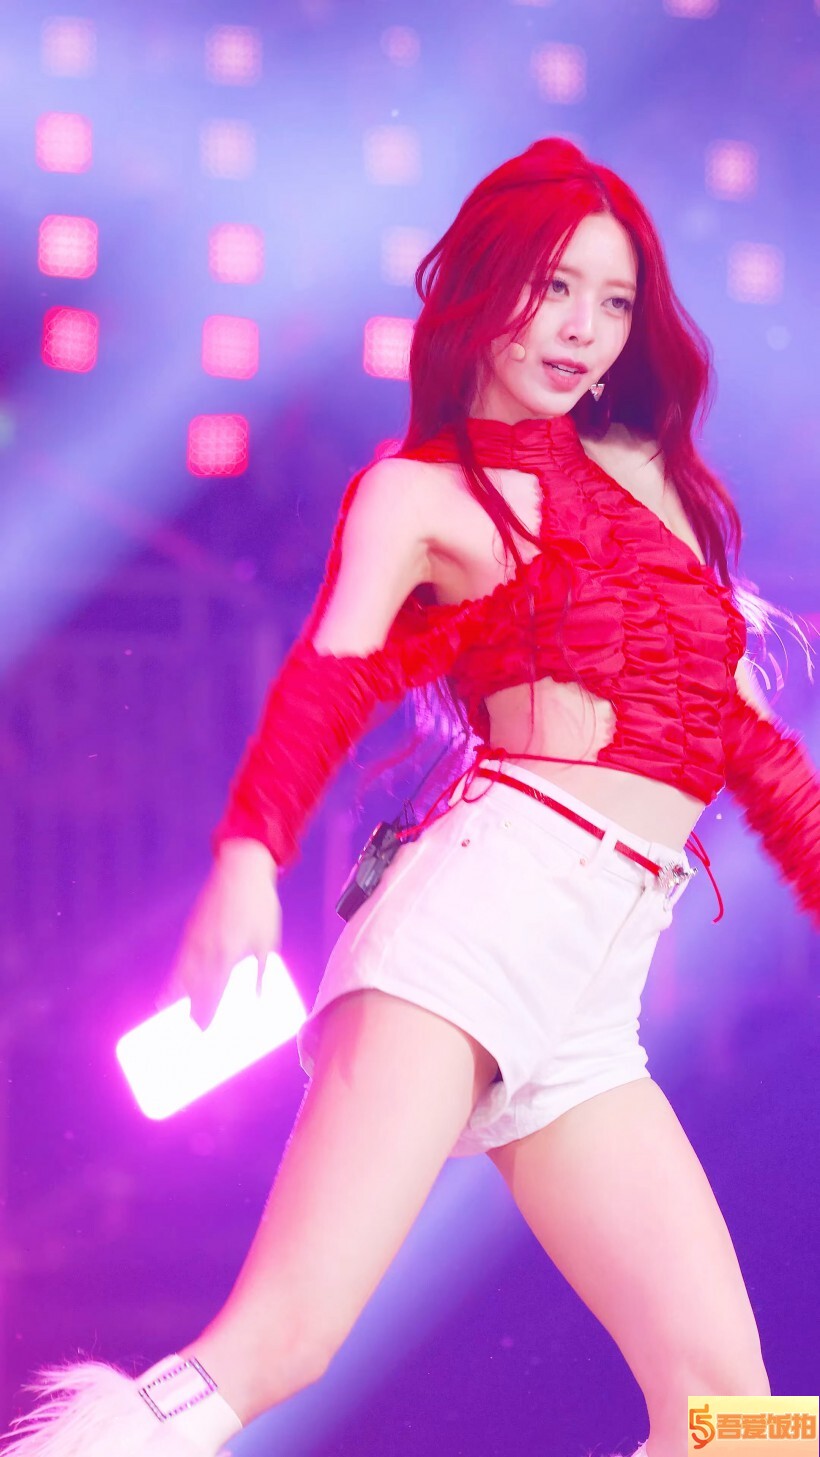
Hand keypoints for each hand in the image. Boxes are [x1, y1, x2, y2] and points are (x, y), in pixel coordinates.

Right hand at [159, 839, 281, 1030]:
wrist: (241, 870)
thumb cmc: (260, 906)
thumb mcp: (267, 941)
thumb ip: (261, 972)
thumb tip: (259, 1000)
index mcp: (227, 954)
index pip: (212, 993)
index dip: (205, 1015)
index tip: (201, 1033)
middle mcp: (206, 950)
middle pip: (192, 990)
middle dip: (187, 1013)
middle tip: (186, 1034)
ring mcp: (195, 940)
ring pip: (181, 977)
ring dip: (175, 999)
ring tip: (168, 1018)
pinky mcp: (191, 931)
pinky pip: (180, 962)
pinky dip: (174, 979)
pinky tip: (171, 991)